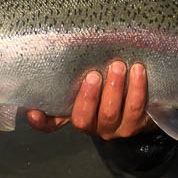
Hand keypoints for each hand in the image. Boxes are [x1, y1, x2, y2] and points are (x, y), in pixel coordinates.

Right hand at [26, 61, 154, 139]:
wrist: (144, 103)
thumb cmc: (110, 87)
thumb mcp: (92, 82)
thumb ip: (77, 75)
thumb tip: (62, 49)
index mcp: (76, 115)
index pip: (51, 124)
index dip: (41, 121)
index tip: (33, 111)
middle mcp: (92, 126)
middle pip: (84, 118)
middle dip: (88, 96)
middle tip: (94, 74)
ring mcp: (115, 128)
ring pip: (111, 113)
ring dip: (114, 89)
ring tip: (118, 66)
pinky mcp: (136, 124)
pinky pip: (136, 108)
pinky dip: (137, 88)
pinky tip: (138, 69)